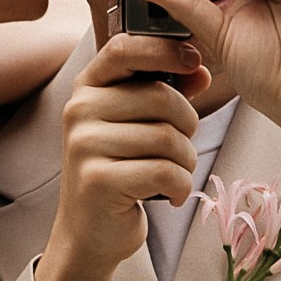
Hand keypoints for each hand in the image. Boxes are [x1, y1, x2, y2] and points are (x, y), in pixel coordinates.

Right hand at [34, 34, 206, 280]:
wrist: (89, 233)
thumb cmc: (119, 172)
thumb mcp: (138, 126)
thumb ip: (166, 93)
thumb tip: (201, 69)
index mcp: (87, 88)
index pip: (125, 47)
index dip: (165, 49)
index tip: (193, 62)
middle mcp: (79, 110)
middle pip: (161, 97)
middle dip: (187, 126)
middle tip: (181, 150)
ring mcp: (84, 145)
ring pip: (168, 137)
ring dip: (186, 162)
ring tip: (174, 176)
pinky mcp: (97, 180)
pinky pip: (165, 171)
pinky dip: (180, 186)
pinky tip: (171, 196)